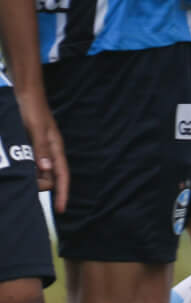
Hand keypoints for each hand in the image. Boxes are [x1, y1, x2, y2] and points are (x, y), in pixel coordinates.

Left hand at [16, 90, 66, 212]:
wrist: (23, 93)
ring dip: (30, 179)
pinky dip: (24, 170)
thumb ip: (40, 149)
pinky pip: (28, 164)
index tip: (60, 210)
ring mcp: (39, 149)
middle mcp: (49, 151)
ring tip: (17, 183)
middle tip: (23, 190)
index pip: (62, 176)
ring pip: (37, 172)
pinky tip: (16, 172)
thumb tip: (46, 172)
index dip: (61, 193)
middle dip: (40, 187)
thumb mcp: (35, 129)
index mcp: (55, 148)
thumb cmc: (31, 109)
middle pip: (48, 177)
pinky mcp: (29, 146)